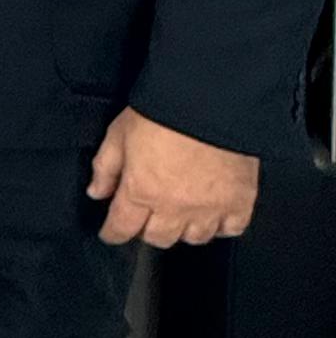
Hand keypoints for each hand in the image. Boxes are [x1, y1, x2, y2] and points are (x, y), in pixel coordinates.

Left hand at [88, 107, 256, 246]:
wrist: (211, 99)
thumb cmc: (161, 112)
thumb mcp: (119, 133)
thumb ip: (105, 167)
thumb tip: (96, 193)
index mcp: (140, 191)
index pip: (121, 228)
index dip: (113, 233)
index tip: (112, 232)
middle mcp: (175, 208)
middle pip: (158, 238)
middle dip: (148, 229)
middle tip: (148, 214)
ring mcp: (209, 208)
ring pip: (194, 238)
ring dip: (184, 229)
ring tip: (181, 212)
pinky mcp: (240, 201)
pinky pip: (232, 229)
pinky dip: (222, 226)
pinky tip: (214, 214)